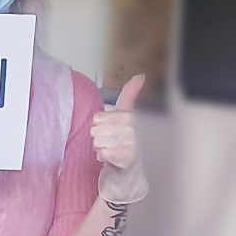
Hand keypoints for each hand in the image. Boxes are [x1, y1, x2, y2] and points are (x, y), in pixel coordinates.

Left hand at [92, 74, 149, 203]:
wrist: (139, 159)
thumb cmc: (130, 133)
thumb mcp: (130, 111)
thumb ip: (131, 93)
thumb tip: (140, 76)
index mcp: (130, 116)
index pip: (98, 118)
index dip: (100, 123)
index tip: (111, 126)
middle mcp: (131, 129)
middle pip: (95, 131)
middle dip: (100, 135)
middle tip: (112, 139)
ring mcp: (129, 144)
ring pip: (97, 142)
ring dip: (101, 147)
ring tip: (113, 147)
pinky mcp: (125, 158)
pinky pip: (102, 154)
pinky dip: (104, 156)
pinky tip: (113, 155)